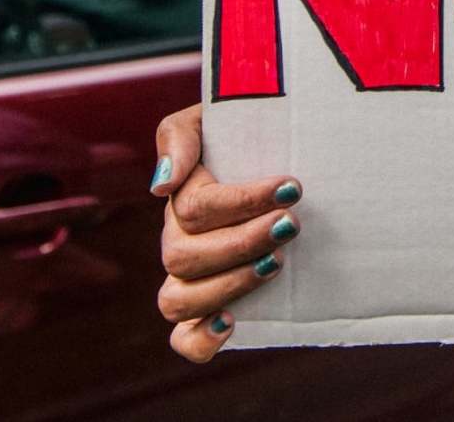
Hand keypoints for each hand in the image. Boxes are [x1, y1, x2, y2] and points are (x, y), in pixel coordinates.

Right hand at [152, 103, 303, 363]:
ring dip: (228, 284)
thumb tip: (162, 187)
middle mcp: (180, 240)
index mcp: (182, 198)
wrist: (288, 152)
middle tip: (291, 225)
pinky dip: (198, 338)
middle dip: (241, 242)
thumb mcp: (215, 116)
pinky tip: (230, 324)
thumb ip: (180, 136)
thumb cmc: (252, 132)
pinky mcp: (210, 308)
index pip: (194, 209)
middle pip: (183, 257)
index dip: (241, 202)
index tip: (291, 187)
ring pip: (178, 299)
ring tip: (275, 263)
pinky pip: (184, 338)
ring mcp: (192, 277)